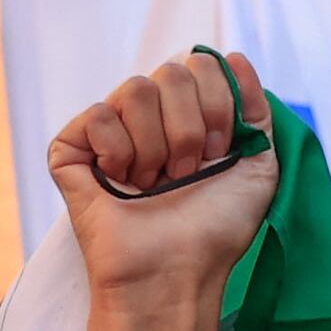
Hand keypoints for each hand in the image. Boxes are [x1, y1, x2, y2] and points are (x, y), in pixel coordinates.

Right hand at [46, 50, 278, 323]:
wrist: (176, 274)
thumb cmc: (215, 230)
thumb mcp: (258, 165)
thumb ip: (255, 109)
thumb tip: (233, 55)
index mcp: (187, 115)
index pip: (200, 65)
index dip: (218, 109)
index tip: (220, 156)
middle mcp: (148, 118)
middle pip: (171, 72)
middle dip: (191, 131)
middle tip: (185, 176)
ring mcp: (109, 131)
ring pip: (135, 89)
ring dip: (156, 147)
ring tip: (152, 185)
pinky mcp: (72, 148)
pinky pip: (99, 116)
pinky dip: (118, 153)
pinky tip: (120, 183)